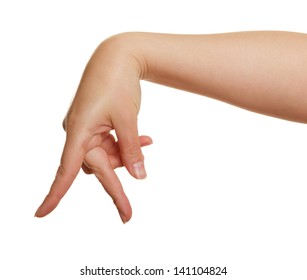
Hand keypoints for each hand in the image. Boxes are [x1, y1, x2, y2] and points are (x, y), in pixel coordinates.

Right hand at [35, 34, 150, 222]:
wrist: (118, 56)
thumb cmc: (118, 82)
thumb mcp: (127, 118)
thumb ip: (131, 149)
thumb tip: (139, 176)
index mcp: (79, 131)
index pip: (66, 170)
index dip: (54, 194)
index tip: (41, 214)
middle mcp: (78, 133)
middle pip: (96, 168)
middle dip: (116, 187)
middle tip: (127, 216)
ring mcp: (87, 129)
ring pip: (106, 156)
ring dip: (125, 156)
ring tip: (146, 142)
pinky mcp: (96, 125)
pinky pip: (110, 143)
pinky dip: (125, 144)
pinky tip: (146, 139)